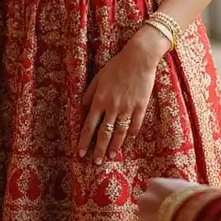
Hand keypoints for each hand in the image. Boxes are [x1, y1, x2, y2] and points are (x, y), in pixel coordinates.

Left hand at [78, 25, 166, 163]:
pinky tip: (129, 141)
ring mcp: (127, 108)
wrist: (138, 58)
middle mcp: (112, 107)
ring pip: (119, 132)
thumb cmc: (116, 66)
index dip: (84, 140)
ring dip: (114, 146)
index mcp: (99, 100)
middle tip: (96, 162)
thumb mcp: (98, 77)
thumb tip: (82, 108)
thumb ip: (90, 94)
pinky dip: (132, 134)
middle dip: (99, 149)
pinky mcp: (140, 106)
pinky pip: (135, 125)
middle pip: (104, 133)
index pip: (89, 125)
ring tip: (111, 157)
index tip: (80, 153)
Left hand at [133, 177, 194, 220]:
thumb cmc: (199, 200)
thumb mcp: (191, 191)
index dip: (164, 208)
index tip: (175, 216)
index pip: (154, 196)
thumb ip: (182, 194)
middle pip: (147, 208)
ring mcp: (142, 209)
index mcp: (158, 184)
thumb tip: (188, 201)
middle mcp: (147, 194)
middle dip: (156, 218)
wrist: (196, 211)